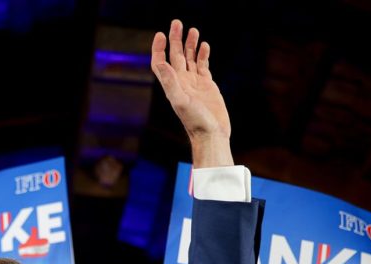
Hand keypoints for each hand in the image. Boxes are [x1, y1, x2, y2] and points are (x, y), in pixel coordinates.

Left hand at [151, 19, 232, 167]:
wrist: (211, 133)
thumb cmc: (195, 121)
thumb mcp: (180, 101)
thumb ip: (170, 82)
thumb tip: (161, 63)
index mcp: (172, 84)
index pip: (161, 62)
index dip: (159, 48)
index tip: (160, 34)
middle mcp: (181, 82)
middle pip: (175, 56)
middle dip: (175, 39)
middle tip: (177, 22)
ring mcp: (194, 83)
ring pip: (190, 58)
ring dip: (190, 44)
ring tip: (193, 30)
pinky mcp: (207, 85)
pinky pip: (202, 66)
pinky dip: (202, 55)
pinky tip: (204, 46)